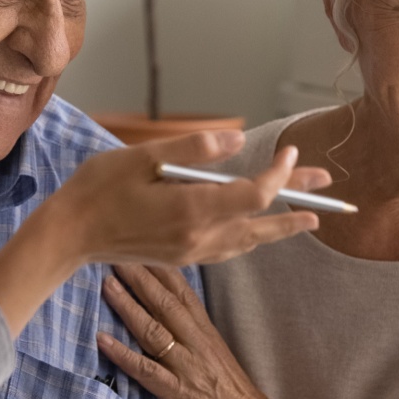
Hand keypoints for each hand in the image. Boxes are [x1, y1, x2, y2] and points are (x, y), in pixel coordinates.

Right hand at [0, 132, 330, 333]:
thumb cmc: (98, 190)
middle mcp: (198, 237)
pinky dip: (252, 238)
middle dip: (297, 203)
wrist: (69, 235)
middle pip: (263, 223)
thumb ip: (193, 149)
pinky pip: (230, 249)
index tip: (288, 151)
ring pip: (250, 241)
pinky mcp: (183, 257)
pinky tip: (259, 231)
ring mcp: (192, 252)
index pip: (255, 195)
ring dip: (281, 226)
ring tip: (309, 216)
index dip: (279, 174)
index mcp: (192, 210)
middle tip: (329, 191)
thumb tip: (237, 140)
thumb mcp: (141, 158)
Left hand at [98, 264, 281, 398]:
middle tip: (117, 251)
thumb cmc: (232, 392)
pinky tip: (103, 340)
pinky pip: (146, 370)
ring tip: (107, 285)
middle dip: (140, 275)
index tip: (141, 242)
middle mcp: (195, 343)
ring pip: (153, 329)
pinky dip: (123, 354)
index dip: (160, 265)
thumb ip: (192, 327)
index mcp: (204, 331)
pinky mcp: (176, 393)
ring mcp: (186, 367)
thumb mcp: (216, 350)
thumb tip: (168, 303)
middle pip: (164, 302)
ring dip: (128, 306)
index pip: (181, 290)